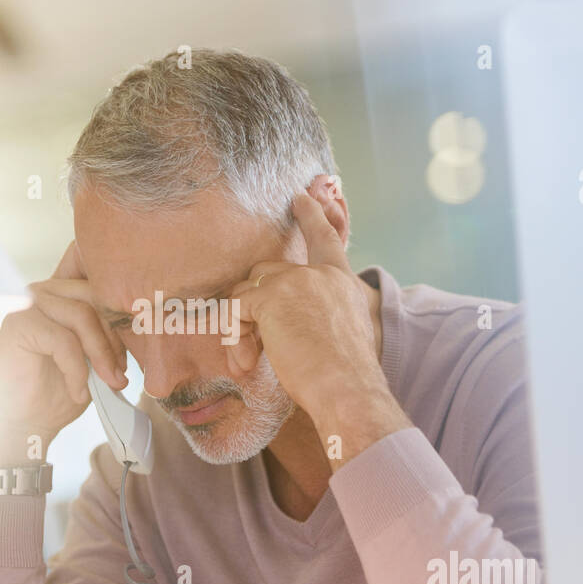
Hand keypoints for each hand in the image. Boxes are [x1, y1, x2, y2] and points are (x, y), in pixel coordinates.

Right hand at [0, 241, 126, 463]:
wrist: (21, 424)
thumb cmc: (56, 392)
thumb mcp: (95, 360)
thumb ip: (111, 339)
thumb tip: (146, 330)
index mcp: (63, 293)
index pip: (104, 292)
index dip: (123, 324)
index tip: (131, 361)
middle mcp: (44, 290)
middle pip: (95, 299)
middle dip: (115, 339)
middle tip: (122, 374)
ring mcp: (28, 304)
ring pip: (82, 316)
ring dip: (101, 354)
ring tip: (108, 383)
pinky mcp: (18, 324)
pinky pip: (64, 341)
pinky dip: (77, 370)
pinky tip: (78, 392)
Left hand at [228, 188, 410, 466]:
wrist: (348, 388)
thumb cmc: (347, 378)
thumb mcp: (346, 337)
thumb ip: (324, 318)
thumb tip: (290, 324)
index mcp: (342, 281)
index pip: (325, 239)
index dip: (312, 216)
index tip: (300, 196)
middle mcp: (320, 273)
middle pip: (267, 274)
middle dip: (253, 309)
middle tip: (250, 350)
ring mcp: (295, 281)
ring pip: (247, 292)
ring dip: (242, 328)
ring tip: (249, 362)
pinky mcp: (271, 298)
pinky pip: (235, 311)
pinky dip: (234, 338)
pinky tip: (245, 363)